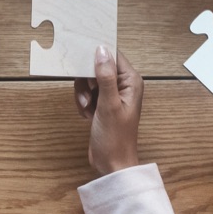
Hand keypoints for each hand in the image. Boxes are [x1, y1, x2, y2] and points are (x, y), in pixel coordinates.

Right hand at [75, 49, 143, 175]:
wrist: (111, 164)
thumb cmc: (115, 138)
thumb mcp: (108, 105)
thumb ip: (105, 77)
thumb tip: (101, 50)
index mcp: (131, 81)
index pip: (113, 55)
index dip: (97, 54)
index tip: (81, 59)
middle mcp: (123, 84)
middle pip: (97, 66)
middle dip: (87, 80)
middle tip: (88, 96)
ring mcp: (112, 94)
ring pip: (89, 79)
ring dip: (83, 93)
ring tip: (88, 109)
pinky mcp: (102, 103)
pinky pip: (86, 92)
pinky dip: (83, 101)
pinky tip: (87, 114)